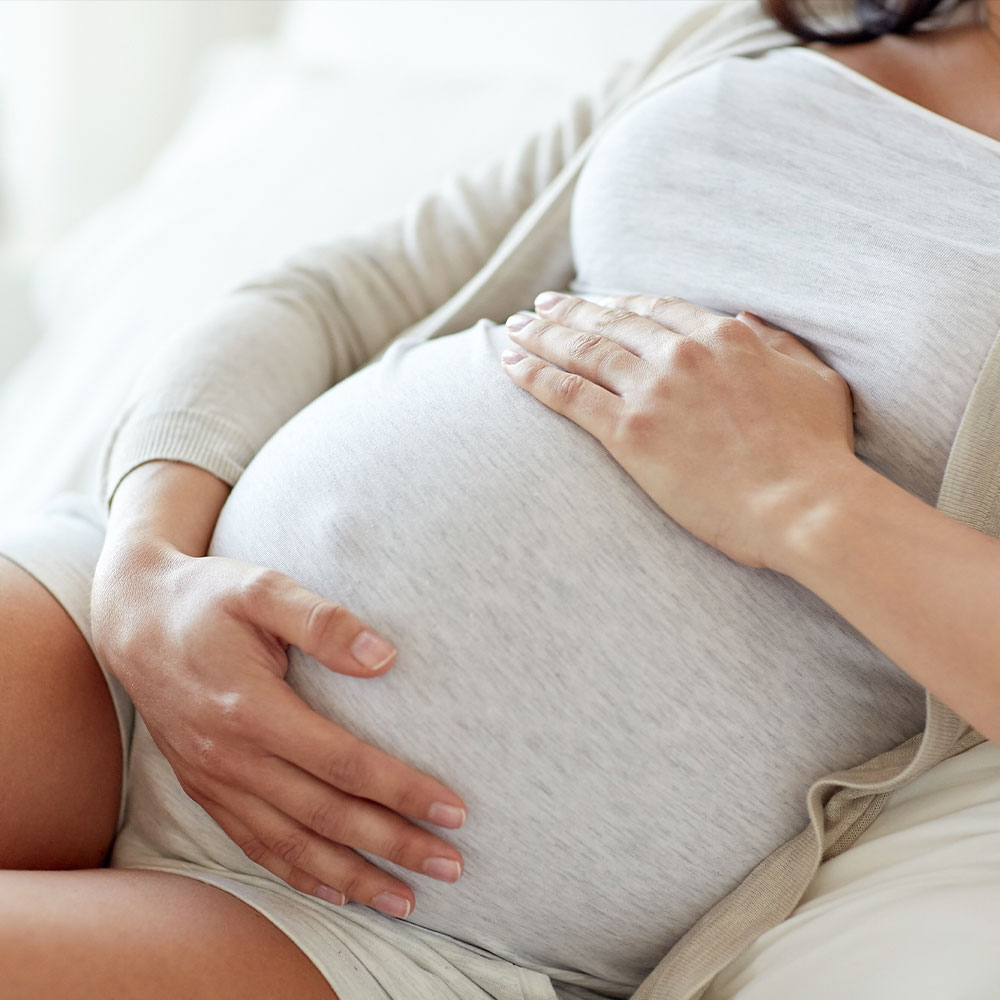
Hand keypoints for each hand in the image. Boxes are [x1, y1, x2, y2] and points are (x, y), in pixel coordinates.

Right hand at [91, 540, 467, 918]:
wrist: (134, 620)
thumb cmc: (207, 600)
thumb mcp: (263, 589)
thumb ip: (323, 621)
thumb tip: (385, 657)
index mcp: (252, 709)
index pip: (344, 762)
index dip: (402, 791)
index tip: (452, 810)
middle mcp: (232, 757)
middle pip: (327, 816)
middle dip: (394, 846)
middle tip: (450, 866)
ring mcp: (215, 780)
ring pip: (293, 845)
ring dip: (353, 877)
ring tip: (406, 901)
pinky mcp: (206, 789)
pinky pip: (256, 845)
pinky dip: (298, 874)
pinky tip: (337, 890)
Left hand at [500, 292, 857, 569]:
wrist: (804, 504)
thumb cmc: (818, 451)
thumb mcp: (815, 379)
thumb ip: (779, 343)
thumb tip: (748, 319)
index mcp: (724, 337)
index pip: (655, 309)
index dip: (618, 304)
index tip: (595, 303)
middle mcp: (681, 355)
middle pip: (609, 324)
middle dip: (569, 312)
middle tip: (539, 307)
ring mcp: (652, 392)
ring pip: (582, 352)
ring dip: (541, 336)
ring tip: (514, 329)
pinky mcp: (630, 434)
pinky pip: (569, 395)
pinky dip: (535, 376)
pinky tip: (511, 365)